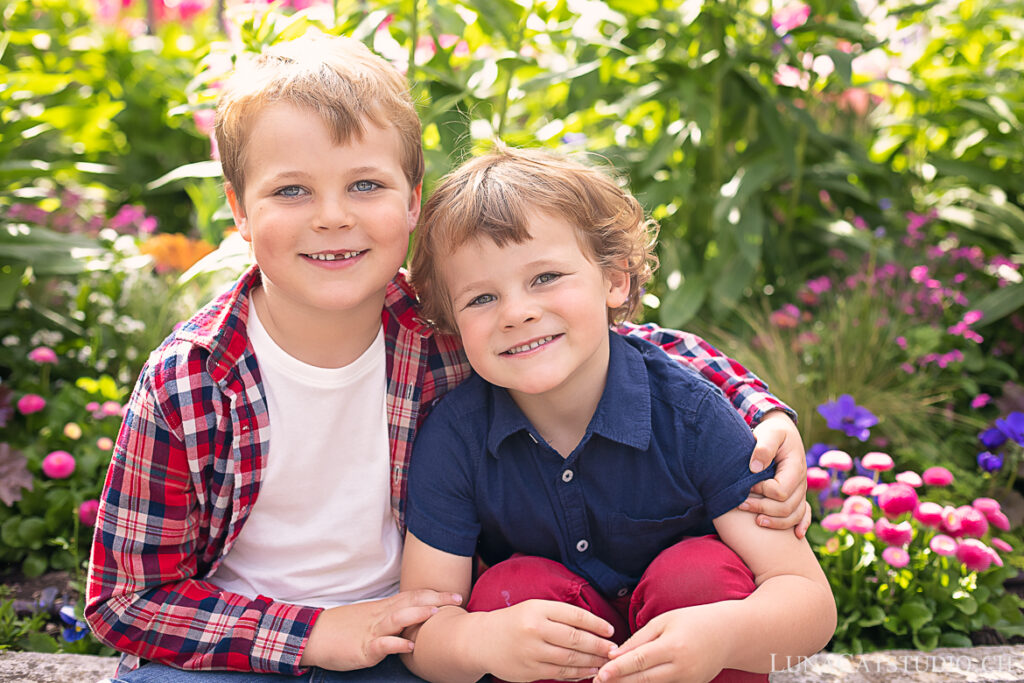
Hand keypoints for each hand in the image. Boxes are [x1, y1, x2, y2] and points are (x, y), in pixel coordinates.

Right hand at [300, 589, 461, 670]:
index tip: (456, 594)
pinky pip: (381, 644)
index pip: (413, 595)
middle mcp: (381, 616)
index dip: (435, 594)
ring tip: (436, 613)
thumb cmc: (345, 628)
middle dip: (436, 599)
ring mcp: (372, 631)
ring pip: (397, 618)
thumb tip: (414, 616)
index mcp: (384, 608)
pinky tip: (409, 645)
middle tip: (458, 598)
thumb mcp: (371, 618)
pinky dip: (396, 643)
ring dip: (417, 614)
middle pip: (411, 602)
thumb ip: (392, 616)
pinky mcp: (363, 648)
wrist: (315, 635)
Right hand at [478, 599, 616, 681]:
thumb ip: (558, 615)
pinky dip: (577, 675)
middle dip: (598, 646)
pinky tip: (589, 673)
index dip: (596, 624)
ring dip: (592, 662)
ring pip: (570, 659)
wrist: (481, 641)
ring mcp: (532, 652)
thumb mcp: (532, 608)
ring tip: (606, 663)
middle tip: (614, 650)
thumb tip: (592, 626)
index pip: (574, 615)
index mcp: (537, 609)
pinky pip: (560, 674)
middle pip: (575, 639)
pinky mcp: (530, 671)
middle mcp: (535, 629)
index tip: (610, 630)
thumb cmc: (513, 622)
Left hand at [595, 608, 723, 682]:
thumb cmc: (694, 620)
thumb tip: (614, 655)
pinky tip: (631, 682)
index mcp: (673, 646)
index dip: (618, 669)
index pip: (640, 661)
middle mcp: (682, 668)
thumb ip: (639, 639)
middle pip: (643, 679)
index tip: (600, 674)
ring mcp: (688, 681)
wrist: (730, 634)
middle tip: (596, 682)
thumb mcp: (665, 621)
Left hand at [744, 411, 810, 536]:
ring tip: (756, 521)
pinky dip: (801, 525)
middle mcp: (801, 482)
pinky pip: (803, 514)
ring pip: (794, 515)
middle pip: (787, 507)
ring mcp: (800, 490)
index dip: (763, 491)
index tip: (748, 485)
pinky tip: (796, 536)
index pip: (781, 491)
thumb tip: (755, 468)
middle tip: (740, 504)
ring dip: (776, 522)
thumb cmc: (774, 432)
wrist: (783, 432)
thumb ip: (763, 446)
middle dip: (763, 508)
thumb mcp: (770, 432)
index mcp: (795, 468)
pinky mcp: (796, 494)